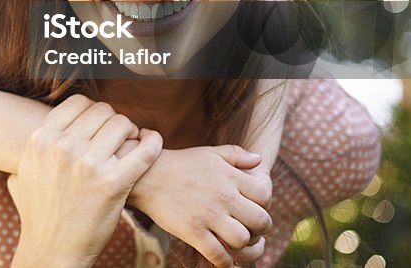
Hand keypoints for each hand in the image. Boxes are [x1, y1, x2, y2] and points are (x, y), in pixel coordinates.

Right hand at [9, 95, 162, 267]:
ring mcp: (88, 165)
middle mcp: (63, 147)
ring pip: (123, 124)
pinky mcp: (113, 184)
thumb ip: (34, 146)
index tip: (100, 124)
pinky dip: (154, 142)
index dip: (94, 111)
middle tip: (119, 136)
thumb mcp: (23, 171)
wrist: (51, 251)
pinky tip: (152, 143)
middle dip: (114, 121)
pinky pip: (145, 150)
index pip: (78, 103)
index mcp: (41, 139)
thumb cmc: (38, 213)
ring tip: (132, 144)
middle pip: (103, 111)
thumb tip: (38, 127)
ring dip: (132, 131)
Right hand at [129, 146, 272, 267]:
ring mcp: (208, 215)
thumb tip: (259, 159)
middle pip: (261, 221)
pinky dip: (225, 261)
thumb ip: (236, 154)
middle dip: (260, 229)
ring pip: (243, 240)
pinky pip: (219, 255)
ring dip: (243, 246)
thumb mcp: (209, 153)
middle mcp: (223, 196)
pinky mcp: (193, 231)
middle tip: (251, 230)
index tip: (253, 209)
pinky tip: (222, 258)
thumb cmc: (180, 163)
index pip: (265, 196)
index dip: (264, 205)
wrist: (146, 175)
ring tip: (237, 243)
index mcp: (229, 176)